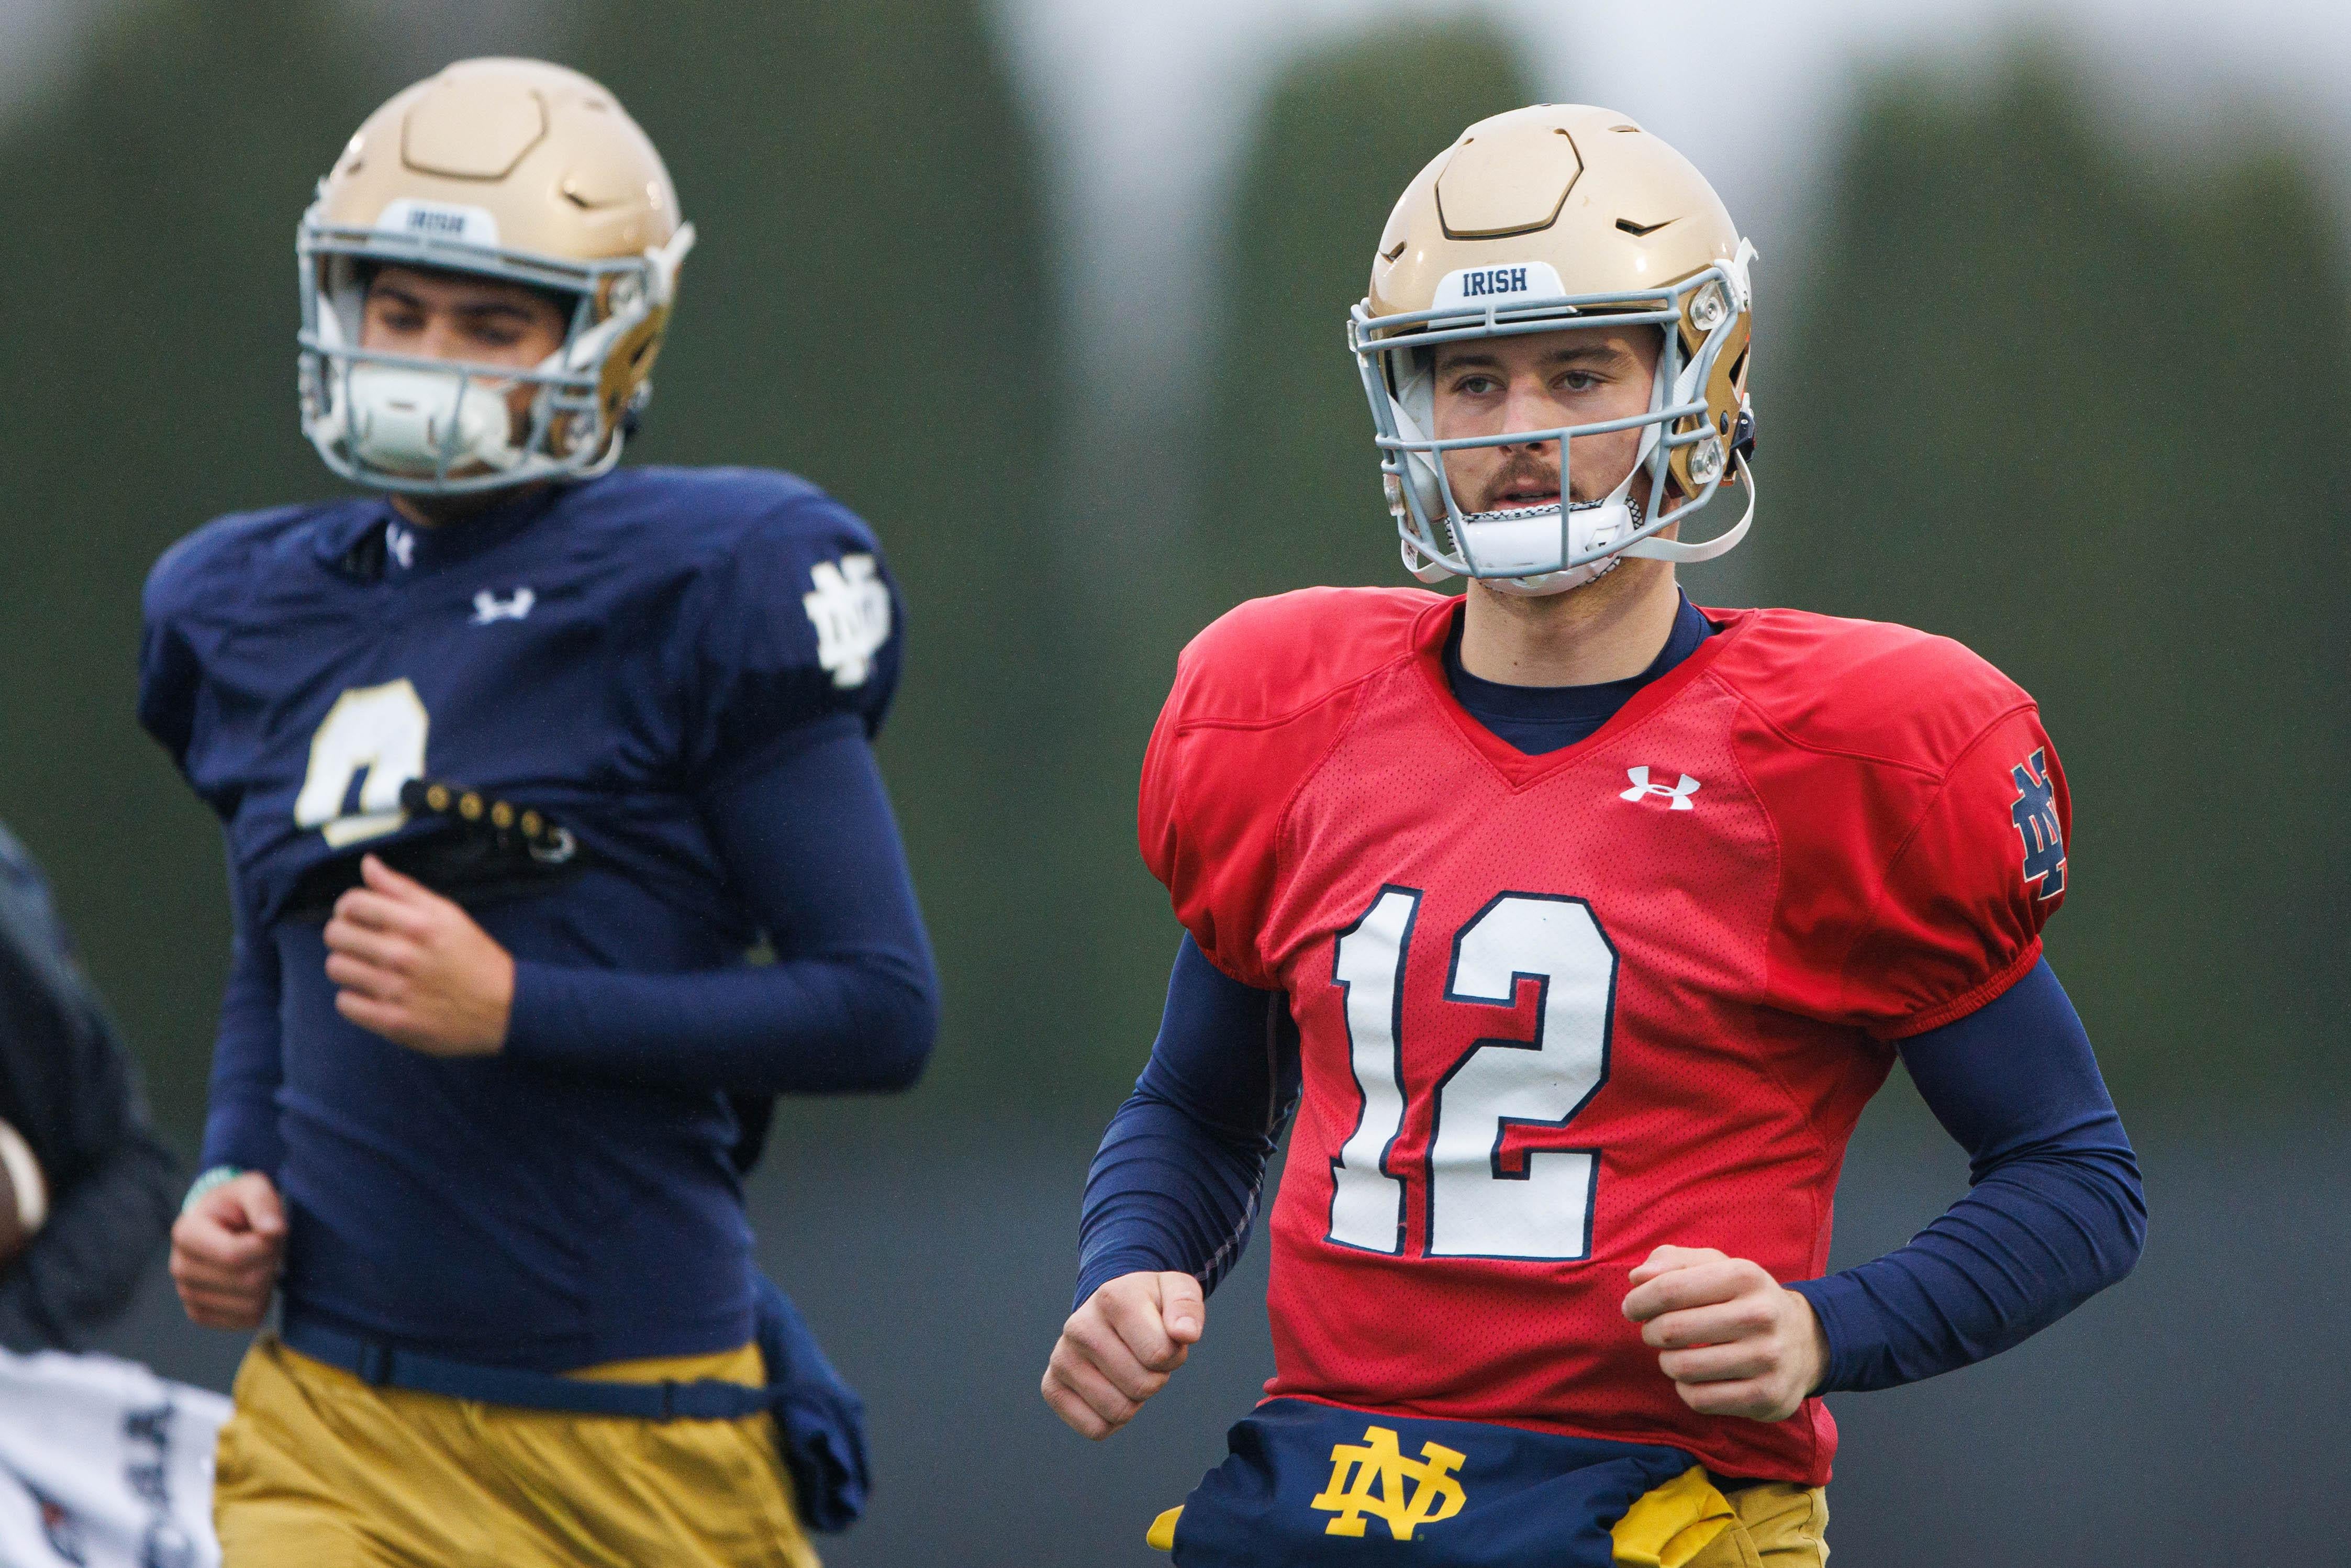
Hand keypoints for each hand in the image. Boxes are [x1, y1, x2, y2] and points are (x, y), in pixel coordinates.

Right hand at [170, 1172, 285, 1329]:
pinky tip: (253, 1279)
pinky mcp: (201, 1314)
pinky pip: (246, 1320)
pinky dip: (262, 1302)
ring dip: (268, 1281)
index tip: (272, 1229)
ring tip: (258, 1260)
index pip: (234, 1255)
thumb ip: (263, 1203)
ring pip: (250, 1304)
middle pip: (247, 1281)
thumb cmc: (238, 1204)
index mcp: (186, 1233)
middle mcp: (179, 1267)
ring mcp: (187, 1294)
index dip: (267, 1245)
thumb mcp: (252, 1188)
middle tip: (267, 1245)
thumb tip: (273, 1231)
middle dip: (271, 1261)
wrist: (220, 1223)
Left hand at [324, 855, 513, 1055]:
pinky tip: (375, 994)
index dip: (347, 907)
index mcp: (419, 924)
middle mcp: (405, 955)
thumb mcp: (447, 914)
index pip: (352, 903)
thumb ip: (403, 889)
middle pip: (336, 934)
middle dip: (344, 934)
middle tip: (362, 942)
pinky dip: (355, 999)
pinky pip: (345, 1004)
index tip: (357, 915)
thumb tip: (368, 863)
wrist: (505, 1008)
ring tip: (369, 969)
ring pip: (336, 968)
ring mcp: (397, 991)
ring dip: (348, 966)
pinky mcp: (393, 1022)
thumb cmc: (473, 956)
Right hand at [1041, 1271, 1203, 1439]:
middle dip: (1156, 1377)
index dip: (1174, 1355)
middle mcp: (1079, 1326)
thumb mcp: (1176, 1290)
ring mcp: (1061, 1358)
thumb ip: (1187, 1306)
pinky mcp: (1052, 1387)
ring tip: (1128, 1369)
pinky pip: (1095, 1429)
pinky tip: (1111, 1390)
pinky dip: (1113, 1420)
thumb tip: (1185, 1334)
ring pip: (1119, 1411)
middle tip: (1146, 1357)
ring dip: (1135, 1399)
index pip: (1160, 1354)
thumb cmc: (1150, 1304)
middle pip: (1142, 1386)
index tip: (1165, 1338)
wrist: (1111, 1309)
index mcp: (1112, 1298)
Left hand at [1622, 1244, 1828, 1421]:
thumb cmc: (1745, 1299)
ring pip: (1683, 1368)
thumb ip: (1672, 1262)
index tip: (1632, 1308)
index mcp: (1745, 1275)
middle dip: (1651, 1331)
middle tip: (1654, 1331)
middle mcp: (1760, 1315)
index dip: (1640, 1300)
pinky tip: (1695, 1377)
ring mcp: (1767, 1359)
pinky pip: (1700, 1399)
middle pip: (1673, 1329)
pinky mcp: (1767, 1396)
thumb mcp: (1717, 1266)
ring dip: (1667, 1362)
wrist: (1805, 1341)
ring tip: (1675, 1354)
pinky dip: (1685, 1389)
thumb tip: (1637, 1278)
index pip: (1670, 1288)